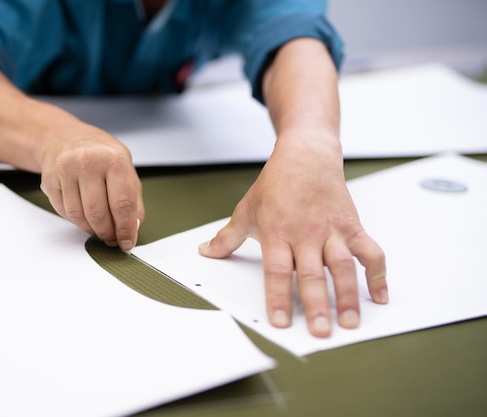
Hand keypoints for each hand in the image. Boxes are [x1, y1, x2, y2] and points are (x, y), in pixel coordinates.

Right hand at [39, 122, 143, 249]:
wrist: (66, 138)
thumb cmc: (100, 155)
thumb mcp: (126, 169)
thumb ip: (133, 199)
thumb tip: (133, 228)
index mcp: (114, 160)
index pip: (122, 204)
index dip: (125, 229)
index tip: (127, 242)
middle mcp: (89, 162)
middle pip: (98, 214)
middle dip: (107, 233)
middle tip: (112, 239)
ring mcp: (66, 170)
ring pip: (78, 216)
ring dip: (91, 230)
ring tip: (99, 228)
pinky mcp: (49, 180)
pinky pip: (64, 212)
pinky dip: (76, 221)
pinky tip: (84, 216)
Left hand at [198, 133, 387, 337]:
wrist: (306, 155)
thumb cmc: (276, 183)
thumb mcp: (246, 209)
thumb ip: (227, 237)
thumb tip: (206, 252)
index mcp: (277, 233)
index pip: (276, 270)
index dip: (278, 297)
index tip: (281, 322)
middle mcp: (306, 234)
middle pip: (311, 273)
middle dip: (317, 305)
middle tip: (321, 331)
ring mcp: (331, 230)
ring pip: (343, 265)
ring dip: (348, 295)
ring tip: (351, 321)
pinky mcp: (352, 226)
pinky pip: (370, 251)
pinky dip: (378, 273)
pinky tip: (379, 295)